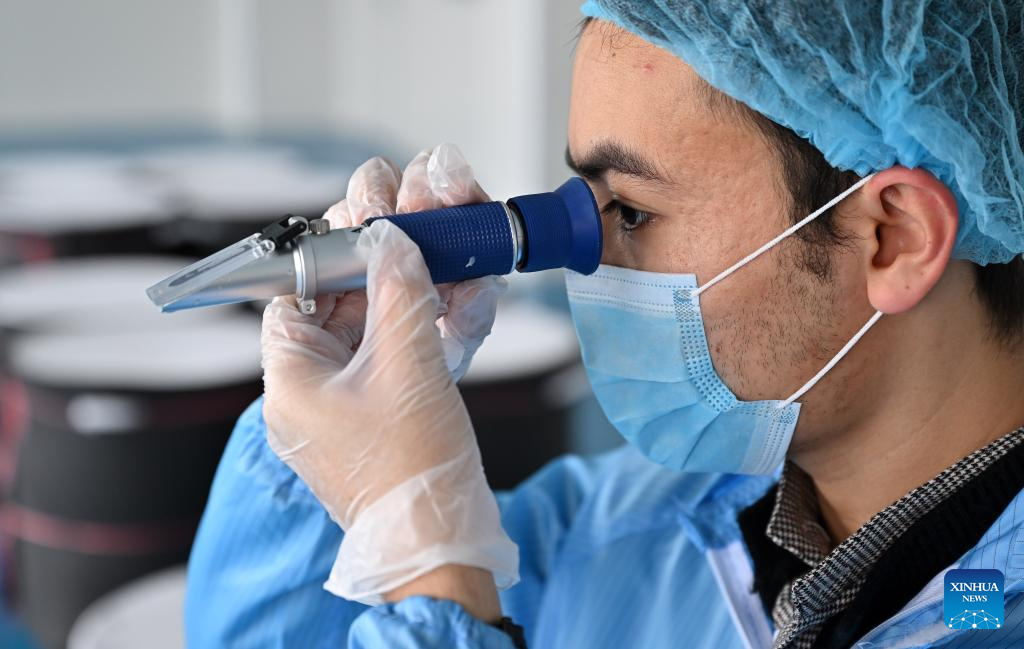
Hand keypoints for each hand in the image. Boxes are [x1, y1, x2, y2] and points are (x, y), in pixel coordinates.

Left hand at [260, 145, 517, 605]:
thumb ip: (399, 292)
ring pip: (372, 327)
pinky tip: (453, 295)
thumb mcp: (409, 367)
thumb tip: (391, 237)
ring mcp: (346, 407)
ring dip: (409, 288)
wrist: (443, 549)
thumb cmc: (415, 470)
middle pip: (337, 304)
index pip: (292, 293)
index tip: (364, 222)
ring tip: (441, 245)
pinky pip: (396, 357)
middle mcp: (311, 392)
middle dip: (377, 260)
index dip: (328, 251)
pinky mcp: (381, 418)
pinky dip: (422, 327)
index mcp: (292, 380)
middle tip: (406, 213)